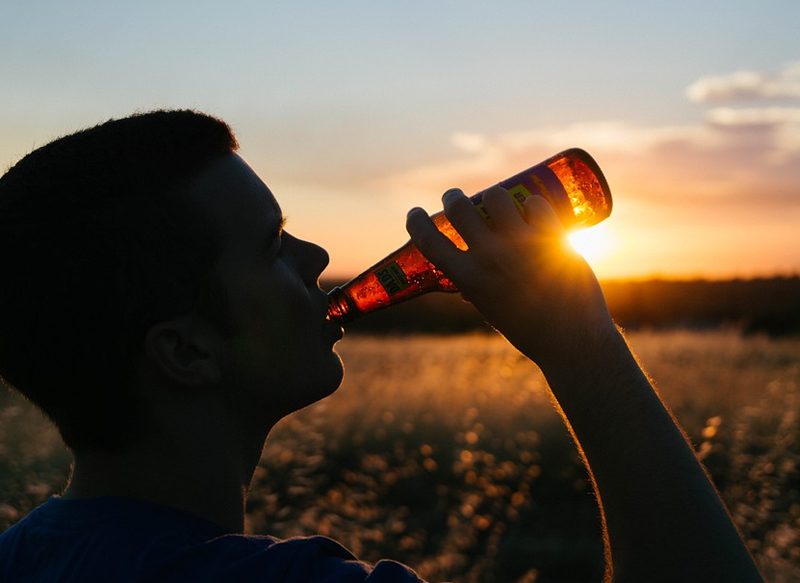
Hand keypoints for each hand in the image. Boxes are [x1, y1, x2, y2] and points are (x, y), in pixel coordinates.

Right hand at [406, 186, 615, 367]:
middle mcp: (490, 258)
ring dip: (494, 196)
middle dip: (452, 197)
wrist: (571, 340)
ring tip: (499, 203)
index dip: (416, 221)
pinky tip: (534, 211)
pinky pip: (536, 204)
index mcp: (468, 279)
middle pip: (459, 208)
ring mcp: (521, 245)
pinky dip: (533, 204)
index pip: (428, 240)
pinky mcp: (551, 238)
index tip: (414, 213)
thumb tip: (465, 287)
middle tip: (455, 198)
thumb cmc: (529, 330)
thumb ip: (478, 292)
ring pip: (496, 197)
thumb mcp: (492, 310)